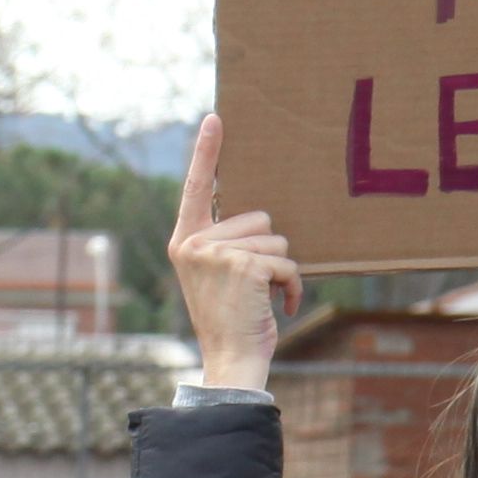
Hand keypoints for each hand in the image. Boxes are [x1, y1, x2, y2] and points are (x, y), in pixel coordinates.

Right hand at [167, 110, 300, 390]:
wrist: (230, 359)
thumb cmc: (230, 319)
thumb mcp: (217, 275)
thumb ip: (224, 242)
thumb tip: (259, 216)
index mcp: (185, 240)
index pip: (197, 187)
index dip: (207, 152)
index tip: (216, 117)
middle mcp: (193, 242)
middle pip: (257, 218)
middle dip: (267, 252)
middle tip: (252, 287)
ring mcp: (215, 253)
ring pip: (276, 240)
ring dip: (281, 271)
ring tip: (263, 297)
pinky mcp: (241, 265)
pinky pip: (286, 261)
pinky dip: (292, 286)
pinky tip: (281, 306)